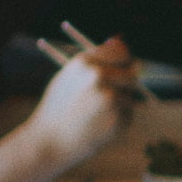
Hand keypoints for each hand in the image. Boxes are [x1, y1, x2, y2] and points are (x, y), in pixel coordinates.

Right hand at [28, 36, 139, 163]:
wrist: (50, 141)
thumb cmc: (58, 107)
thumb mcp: (70, 76)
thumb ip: (95, 59)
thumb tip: (120, 39)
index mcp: (86, 63)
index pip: (121, 51)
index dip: (124, 59)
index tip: (124, 65)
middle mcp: (100, 77)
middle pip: (132, 73)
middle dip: (125, 82)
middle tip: (110, 95)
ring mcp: (111, 99)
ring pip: (129, 96)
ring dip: (120, 103)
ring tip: (95, 115)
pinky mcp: (119, 120)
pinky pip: (127, 115)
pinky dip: (117, 120)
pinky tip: (97, 126)